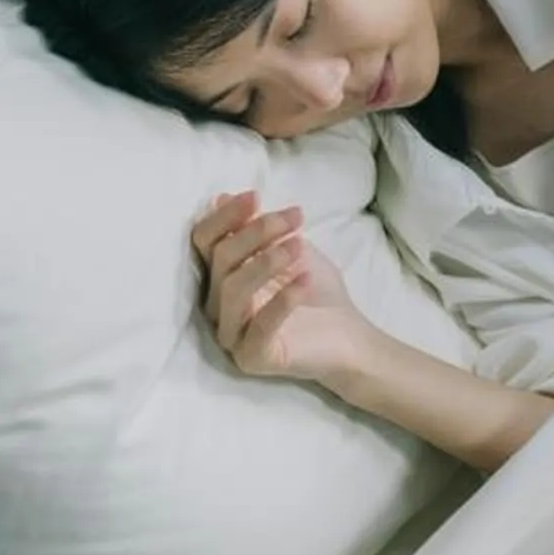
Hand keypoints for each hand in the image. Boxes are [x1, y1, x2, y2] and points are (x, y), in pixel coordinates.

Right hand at [192, 190, 377, 386]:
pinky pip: (259, 326)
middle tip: (295, 219)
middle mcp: (218, 307)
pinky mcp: (252, 358)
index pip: (205, 242)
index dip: (225, 217)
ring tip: (299, 245)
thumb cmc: (316, 288)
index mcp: (220, 278)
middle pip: (221, 262)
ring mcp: (231, 336)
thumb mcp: (290, 248)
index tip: (256, 196)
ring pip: (233, 291)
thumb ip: (257, 230)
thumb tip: (220, 197)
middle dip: (257, 232)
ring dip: (267, 261)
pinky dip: (284, 299)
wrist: (348, 335)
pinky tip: (306, 279)